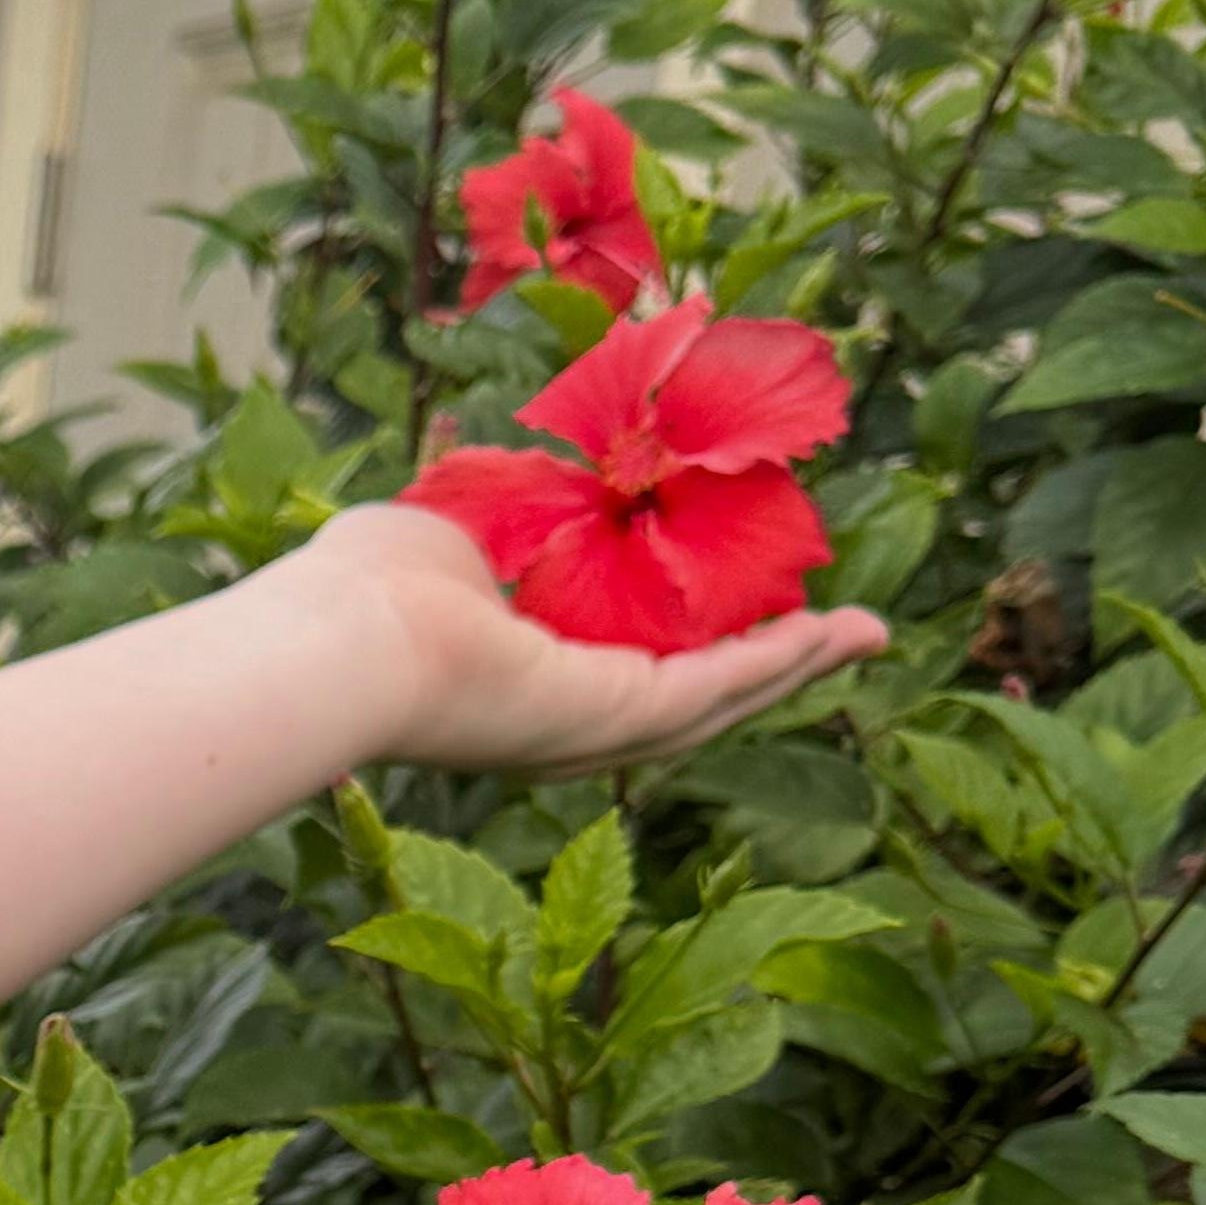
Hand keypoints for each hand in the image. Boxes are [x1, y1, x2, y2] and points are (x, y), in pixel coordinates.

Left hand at [292, 493, 890, 776]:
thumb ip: (514, 514)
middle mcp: (563, 722)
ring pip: (718, 699)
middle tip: (845, 631)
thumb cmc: (367, 588)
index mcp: (528, 678)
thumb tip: (541, 473)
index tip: (754, 604)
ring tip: (865, 634)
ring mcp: (587, 731)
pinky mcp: (605, 720)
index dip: (698, 639)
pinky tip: (828, 634)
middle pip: (694, 696)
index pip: (632, 664)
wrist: (340, 640)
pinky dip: (774, 661)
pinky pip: (709, 688)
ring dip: (796, 663)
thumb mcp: (461, 532)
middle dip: (773, 661)